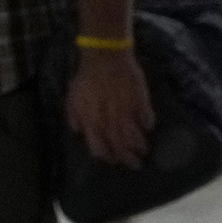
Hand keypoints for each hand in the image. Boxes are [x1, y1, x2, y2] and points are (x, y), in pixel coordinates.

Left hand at [66, 48, 155, 166]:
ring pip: (135, 137)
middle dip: (128, 159)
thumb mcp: (72, 100)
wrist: (105, 58)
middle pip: (121, 147)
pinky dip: (148, 125)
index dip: (108, 157)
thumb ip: (75, 118)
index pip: (101, 149)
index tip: (114, 159)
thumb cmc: (87, 79)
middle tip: (135, 164)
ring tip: (144, 150)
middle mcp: (110, 123)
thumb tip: (79, 133)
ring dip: (140, 146)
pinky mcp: (140, 102)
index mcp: (92, 124)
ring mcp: (127, 113)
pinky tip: (149, 127)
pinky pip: (147, 117)